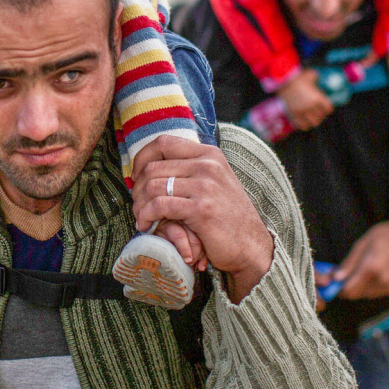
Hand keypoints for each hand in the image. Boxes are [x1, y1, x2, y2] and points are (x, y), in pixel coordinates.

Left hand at [131, 137, 274, 302]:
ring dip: (139, 204)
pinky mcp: (200, 208)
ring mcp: (205, 185)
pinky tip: (146, 225)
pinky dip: (146, 215)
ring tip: (140, 217)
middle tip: (138, 205)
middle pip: (153, 167)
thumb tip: (149, 167)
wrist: (251, 246)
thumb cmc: (227, 217)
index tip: (137, 177)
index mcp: (209, 154)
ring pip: (152, 186)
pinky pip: (159, 205)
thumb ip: (189, 170)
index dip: (142, 158)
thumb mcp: (213, 183)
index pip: (163, 142)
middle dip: (138, 188)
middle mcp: (208, 165)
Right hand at [278, 70, 333, 130]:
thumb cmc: (298, 77)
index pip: (328, 108)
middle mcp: (311, 106)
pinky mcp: (293, 114)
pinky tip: (304, 122)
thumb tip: (319, 78)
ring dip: (314, 121)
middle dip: (321, 115)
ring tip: (312, 118)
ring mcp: (302, 112)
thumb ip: (317, 77)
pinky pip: (302, 125)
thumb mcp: (311, 74)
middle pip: (321, 116)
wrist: (283, 82)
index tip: (326, 107)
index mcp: (317, 98)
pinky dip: (305, 125)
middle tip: (319, 113)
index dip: (328, 108)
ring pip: (313, 123)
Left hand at [335, 221, 388, 299]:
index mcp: (372, 268)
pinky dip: (367, 287)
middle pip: (355, 294)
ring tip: (358, 270)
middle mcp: (382, 280)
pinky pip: (373, 293)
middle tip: (342, 274)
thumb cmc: (382, 237)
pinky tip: (368, 274)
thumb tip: (335, 278)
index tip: (333, 279)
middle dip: (346, 287)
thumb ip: (348, 264)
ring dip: (357, 287)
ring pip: (364, 295)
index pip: (349, 290)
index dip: (337, 287)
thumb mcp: (361, 245)